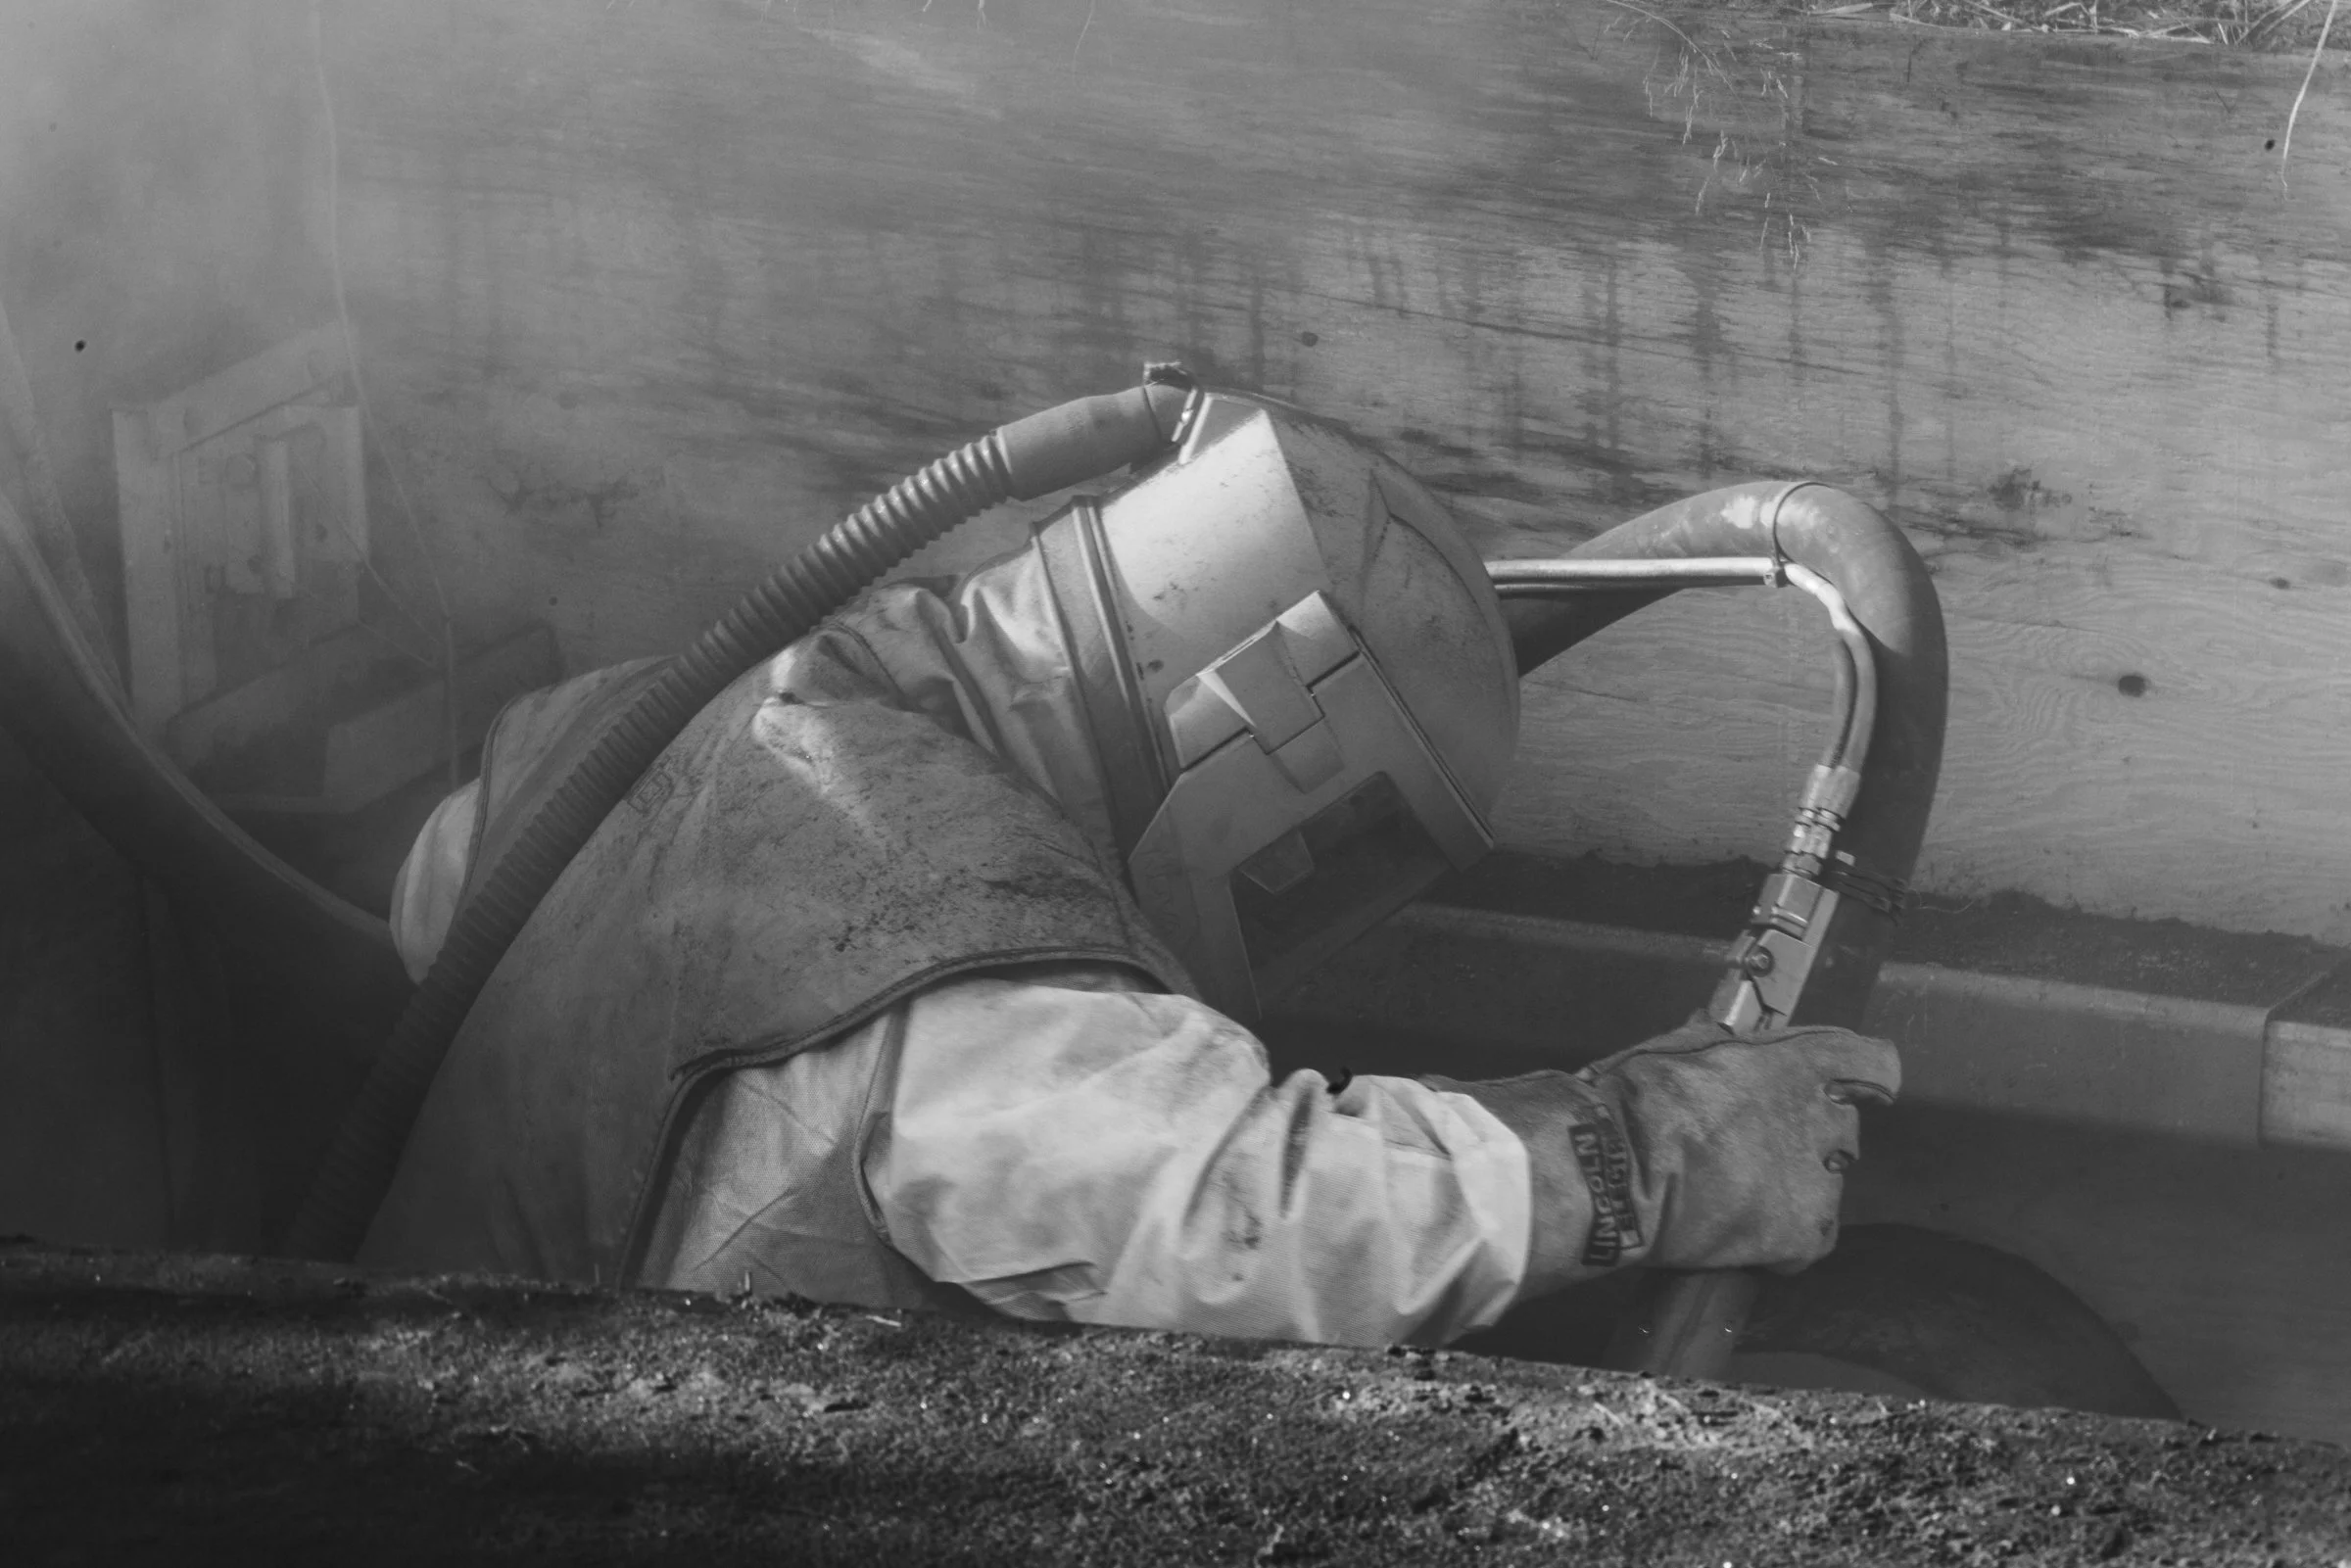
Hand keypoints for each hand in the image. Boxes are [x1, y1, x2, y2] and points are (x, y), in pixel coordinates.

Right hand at [1427, 1017, 1898, 1296]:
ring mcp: (1816, 1182)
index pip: (1871, 1063)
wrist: (1615, 1173)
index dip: (1865, 1075)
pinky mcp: (1801, 1235)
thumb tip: (1720, 1031)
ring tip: (1742, 1196)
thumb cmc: (1637, 1102)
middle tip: (1756, 1145)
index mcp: (1796, 1064)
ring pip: (1828, 1184)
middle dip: (1810, 1134)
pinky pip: (1813, 1239)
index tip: (1854, 1086)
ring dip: (1796, 1186)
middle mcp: (1820, 1120)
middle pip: (1843, 1127)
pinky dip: (1786, 1241)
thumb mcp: (1676, 1049)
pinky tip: (1749, 1236)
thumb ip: (1716, 1043)